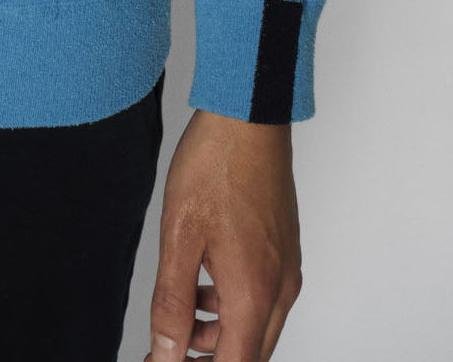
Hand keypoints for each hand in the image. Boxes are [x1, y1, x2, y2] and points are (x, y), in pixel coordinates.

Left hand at [143, 108, 302, 360]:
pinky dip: (232, 306)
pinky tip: (202, 283)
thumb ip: (172, 302)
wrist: (248, 115)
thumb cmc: (215, 165)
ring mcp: (287, 269)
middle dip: (208, 358)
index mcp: (254, 292)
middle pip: (249, 353)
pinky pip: (262, 299)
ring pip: (256, 327)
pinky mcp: (284, 251)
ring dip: (219, 334)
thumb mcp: (179, 236)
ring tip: (179, 312)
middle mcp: (280, 288)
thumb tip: (165, 352)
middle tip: (167, 349)